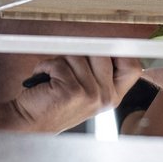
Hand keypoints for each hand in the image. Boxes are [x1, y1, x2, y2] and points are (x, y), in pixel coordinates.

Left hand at [5, 55, 141, 131]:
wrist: (30, 122)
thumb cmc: (54, 100)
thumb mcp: (84, 87)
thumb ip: (97, 67)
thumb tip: (103, 39)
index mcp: (112, 95)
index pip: (132, 66)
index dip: (118, 52)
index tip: (100, 48)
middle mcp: (106, 97)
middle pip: (102, 53)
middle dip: (80, 54)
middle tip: (67, 69)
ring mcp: (91, 95)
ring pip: (78, 56)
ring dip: (60, 61)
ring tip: (54, 77)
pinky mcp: (72, 91)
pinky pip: (60, 63)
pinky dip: (46, 66)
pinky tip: (45, 81)